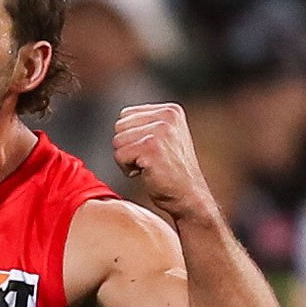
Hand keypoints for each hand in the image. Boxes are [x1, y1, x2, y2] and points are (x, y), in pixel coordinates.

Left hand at [112, 102, 216, 221]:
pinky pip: (119, 155)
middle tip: (148, 160)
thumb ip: (146, 123)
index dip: (131, 136)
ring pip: (117, 141)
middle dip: (127, 147)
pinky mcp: (151, 148)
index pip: (126, 114)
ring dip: (127, 159)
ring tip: (148, 166)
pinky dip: (127, 169)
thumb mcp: (166, 137)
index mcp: (171, 110)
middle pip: (119, 126)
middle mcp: (167, 116)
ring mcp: (160, 131)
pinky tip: (145, 172)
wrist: (189, 196)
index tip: (150, 150)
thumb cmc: (172, 171)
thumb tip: (119, 121)